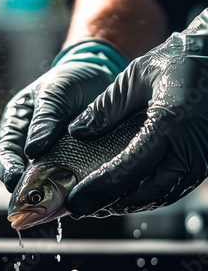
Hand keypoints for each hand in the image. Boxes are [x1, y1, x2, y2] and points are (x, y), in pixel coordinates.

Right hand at [0, 40, 127, 191]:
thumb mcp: (56, 91)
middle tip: (33, 201)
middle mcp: (30, 144)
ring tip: (56, 205)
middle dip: (25, 190)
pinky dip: (70, 190)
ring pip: (45, 181)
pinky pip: (68, 181)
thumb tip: (33, 149)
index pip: (5, 151)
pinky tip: (77, 196)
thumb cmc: (71, 79)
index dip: (7, 168)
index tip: (14, 180)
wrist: (99, 77)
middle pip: (21, 173)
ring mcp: (51, 156)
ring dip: (49, 193)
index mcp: (17, 124)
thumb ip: (45, 118)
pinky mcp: (72, 164)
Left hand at [66, 9, 207, 217]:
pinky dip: (148, 196)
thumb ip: (106, 107)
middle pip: (147, 192)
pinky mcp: (203, 163)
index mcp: (170, 122)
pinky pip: (173, 189)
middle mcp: (189, 148)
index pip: (129, 167)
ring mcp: (200, 159)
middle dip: (112, 204)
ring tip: (100, 204)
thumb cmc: (181, 62)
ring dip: (129, 204)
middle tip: (83, 208)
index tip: (75, 201)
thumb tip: (77, 132)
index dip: (99, 188)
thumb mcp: (137, 76)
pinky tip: (127, 195)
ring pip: (161, 196)